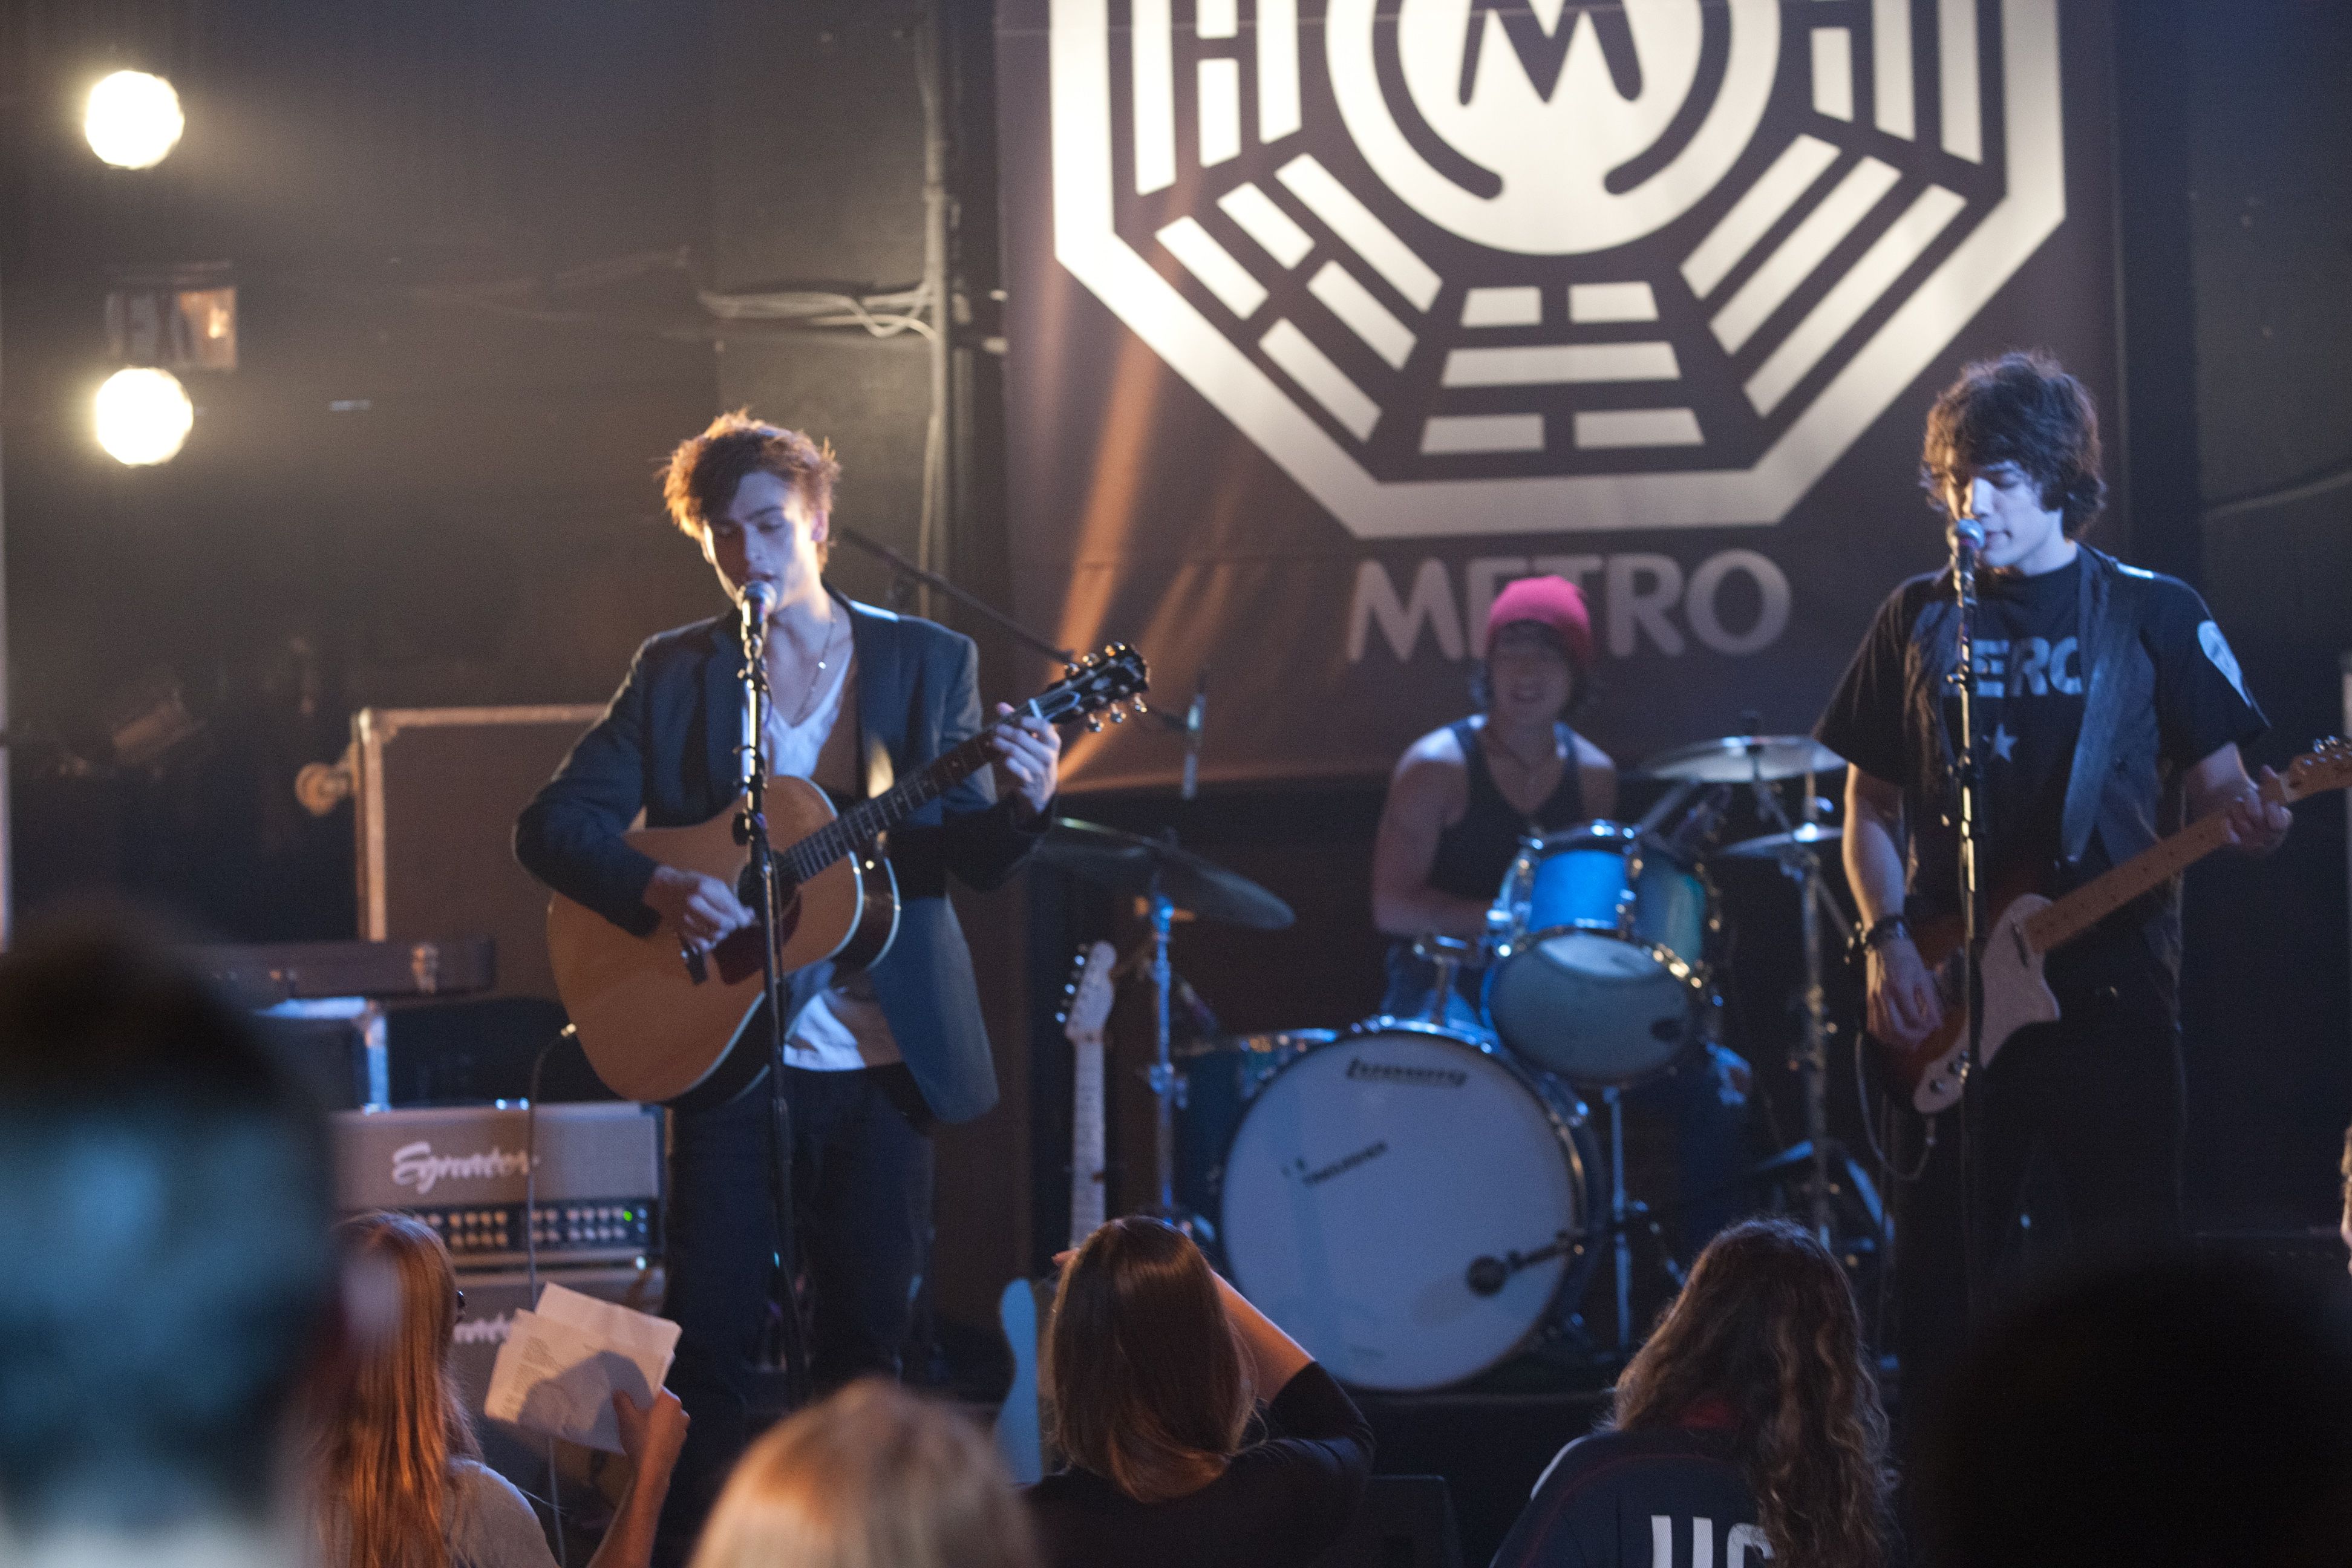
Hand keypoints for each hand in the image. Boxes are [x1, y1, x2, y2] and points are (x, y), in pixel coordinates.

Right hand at [611, 1386, 688, 1478]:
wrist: (652, 1471)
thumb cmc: (641, 1439)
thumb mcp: (626, 1418)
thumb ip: (622, 1402)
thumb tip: (619, 1392)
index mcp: (672, 1401)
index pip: (657, 1390)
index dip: (643, 1392)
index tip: (632, 1397)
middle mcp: (681, 1412)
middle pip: (661, 1405)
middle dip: (648, 1407)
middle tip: (632, 1412)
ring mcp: (682, 1429)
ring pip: (665, 1419)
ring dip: (653, 1421)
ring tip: (637, 1427)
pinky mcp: (679, 1444)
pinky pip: (667, 1433)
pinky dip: (658, 1434)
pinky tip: (645, 1440)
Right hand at [643, 864, 752, 952]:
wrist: (663, 889)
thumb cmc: (690, 884)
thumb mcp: (713, 884)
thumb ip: (732, 900)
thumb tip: (749, 914)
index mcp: (704, 889)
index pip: (730, 910)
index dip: (742, 918)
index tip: (745, 919)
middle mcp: (694, 905)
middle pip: (724, 925)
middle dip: (732, 925)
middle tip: (730, 920)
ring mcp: (687, 920)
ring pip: (715, 936)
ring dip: (723, 933)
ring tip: (720, 925)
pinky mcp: (683, 931)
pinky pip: (703, 945)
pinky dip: (711, 943)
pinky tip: (710, 934)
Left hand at [989, 703, 1061, 819]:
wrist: (1042, 789)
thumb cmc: (1037, 757)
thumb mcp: (1036, 740)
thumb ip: (1019, 722)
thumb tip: (1000, 706)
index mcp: (1053, 742)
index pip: (1043, 725)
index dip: (1026, 720)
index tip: (1014, 719)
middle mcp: (1048, 755)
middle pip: (1022, 737)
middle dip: (1005, 730)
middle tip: (996, 728)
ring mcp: (1038, 768)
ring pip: (1013, 751)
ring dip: (1000, 743)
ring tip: (993, 739)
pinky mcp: (1027, 779)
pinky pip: (1010, 765)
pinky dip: (1002, 758)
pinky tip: (999, 755)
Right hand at [1866, 936, 1942, 1049]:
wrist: (1885, 943)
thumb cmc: (1906, 957)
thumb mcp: (1923, 976)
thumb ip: (1930, 1002)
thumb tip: (1937, 1024)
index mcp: (1901, 988)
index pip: (1914, 1019)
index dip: (1926, 1028)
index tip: (1934, 1027)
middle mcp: (1884, 996)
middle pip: (1897, 1029)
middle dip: (1913, 1038)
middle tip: (1923, 1036)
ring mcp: (1873, 999)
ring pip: (1883, 1031)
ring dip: (1898, 1041)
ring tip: (1910, 1041)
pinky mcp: (1868, 1001)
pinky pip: (1873, 1025)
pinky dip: (1884, 1036)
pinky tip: (1894, 1036)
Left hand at [2219, 767, 2291, 857]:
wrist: (2248, 832)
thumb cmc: (2262, 811)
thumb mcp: (2269, 797)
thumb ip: (2270, 783)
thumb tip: (2266, 769)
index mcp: (2281, 825)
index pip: (2279, 822)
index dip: (2271, 809)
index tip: (2268, 799)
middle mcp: (2267, 837)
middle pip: (2256, 816)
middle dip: (2250, 801)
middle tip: (2249, 796)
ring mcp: (2251, 843)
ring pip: (2240, 820)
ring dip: (2236, 808)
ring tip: (2237, 806)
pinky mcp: (2234, 845)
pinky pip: (2228, 836)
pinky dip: (2225, 824)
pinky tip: (2226, 818)